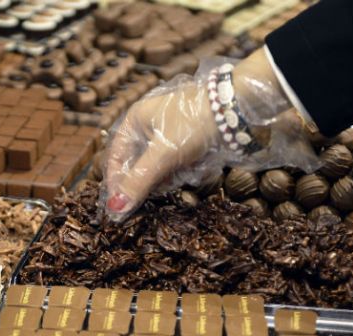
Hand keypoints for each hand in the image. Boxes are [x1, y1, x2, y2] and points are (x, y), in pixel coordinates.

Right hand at [100, 49, 300, 221]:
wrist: (238, 109)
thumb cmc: (194, 123)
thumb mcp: (164, 154)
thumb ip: (139, 182)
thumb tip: (114, 209)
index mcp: (134, 121)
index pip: (114, 158)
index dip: (116, 183)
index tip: (119, 207)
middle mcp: (147, 127)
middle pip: (137, 167)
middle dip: (149, 180)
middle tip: (160, 189)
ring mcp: (168, 136)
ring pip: (157, 170)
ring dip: (170, 177)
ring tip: (187, 169)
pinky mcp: (186, 145)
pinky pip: (176, 167)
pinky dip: (184, 172)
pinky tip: (197, 166)